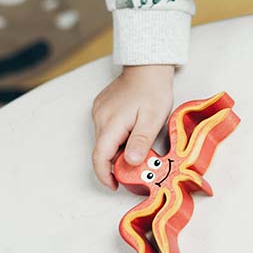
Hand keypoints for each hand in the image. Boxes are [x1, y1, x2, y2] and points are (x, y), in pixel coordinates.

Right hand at [92, 64, 174, 188]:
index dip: (104, 175)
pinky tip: (132, 136)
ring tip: (137, 152)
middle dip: (114, 165)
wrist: (148, 67)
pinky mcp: (102, 108)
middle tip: (134, 171)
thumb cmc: (153, 90)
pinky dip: (117, 140)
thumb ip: (140, 141)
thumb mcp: (153, 119)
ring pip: (104, 141)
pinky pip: (106, 131)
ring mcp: (99, 112)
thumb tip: (130, 162)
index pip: (100, 157)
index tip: (114, 186)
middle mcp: (100, 118)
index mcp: (111, 123)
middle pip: (101, 151)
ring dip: (117, 152)